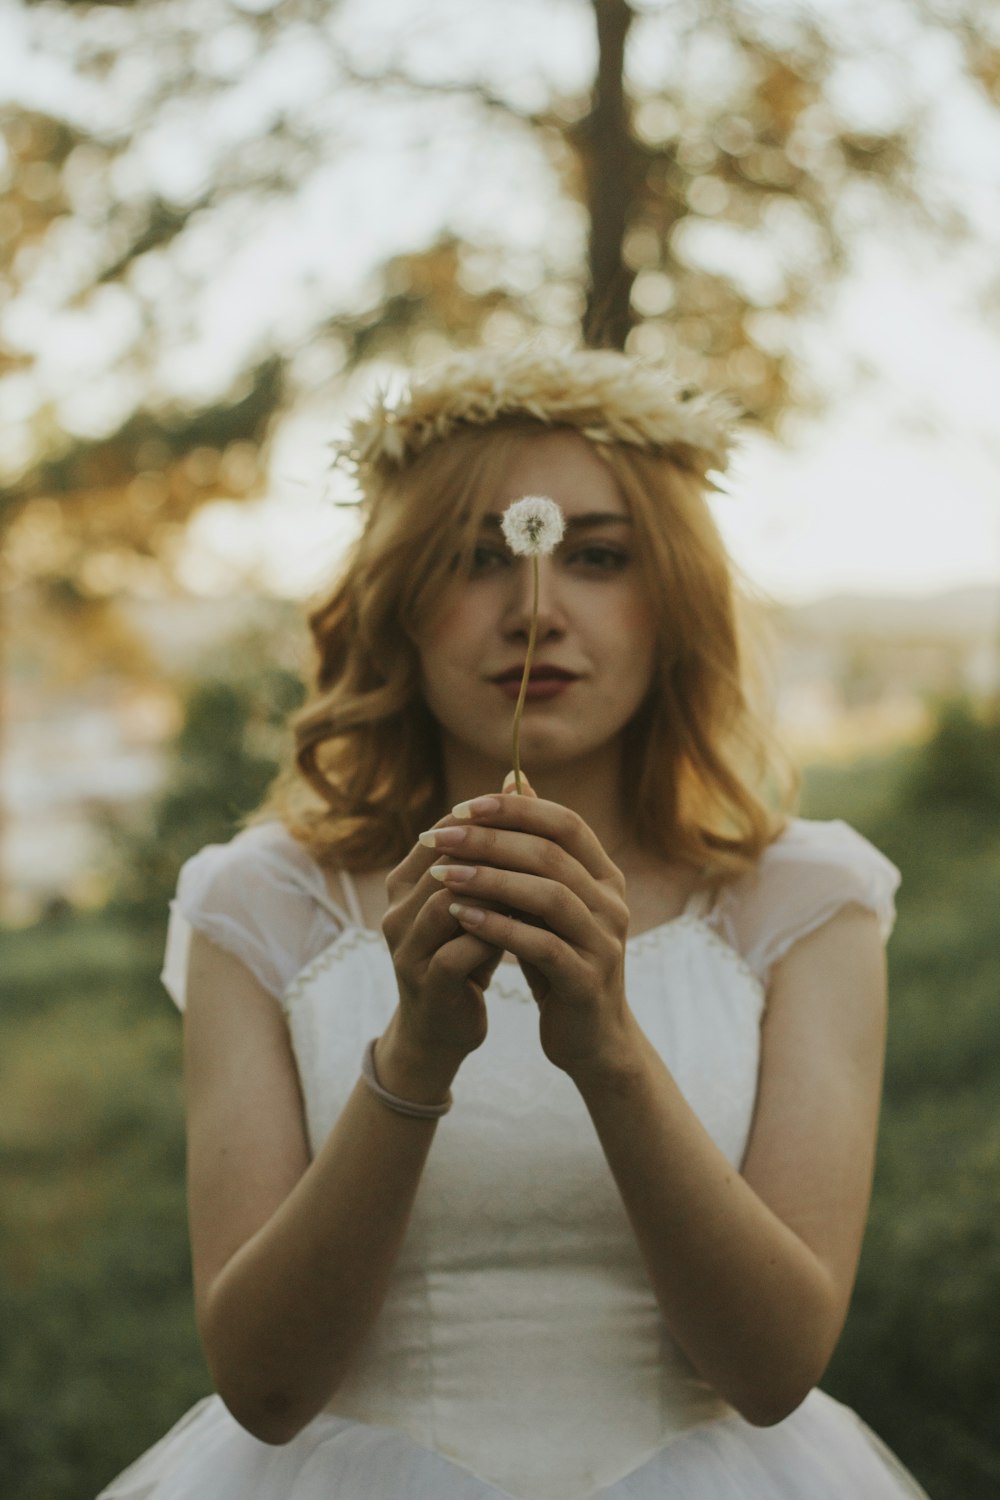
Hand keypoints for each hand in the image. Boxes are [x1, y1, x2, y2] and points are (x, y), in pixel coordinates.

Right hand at [379, 777, 527, 1085]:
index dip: (489, 820)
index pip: (443, 833)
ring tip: (544, 886)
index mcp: (403, 883)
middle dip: (497, 851)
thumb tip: (518, 779)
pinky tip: (533, 931)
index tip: (536, 817)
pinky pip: (459, 950)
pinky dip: (497, 935)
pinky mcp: (426, 983)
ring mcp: (406, 948)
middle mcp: (396, 911)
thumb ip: (495, 849)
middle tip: (550, 845)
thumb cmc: (465, 954)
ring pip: (450, 902)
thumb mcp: (480, 899)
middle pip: (446, 862)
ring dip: (498, 892)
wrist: (442, 1029)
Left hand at [422, 779, 633, 1078]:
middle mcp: (612, 903)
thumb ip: (534, 843)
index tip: (463, 807)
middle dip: (490, 841)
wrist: (590, 1036)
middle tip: (440, 836)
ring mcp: (604, 942)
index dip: (515, 810)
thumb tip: (512, 776)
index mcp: (605, 876)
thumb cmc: (559, 958)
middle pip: (551, 854)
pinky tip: (460, 916)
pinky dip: (498, 927)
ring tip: (442, 875)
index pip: (565, 823)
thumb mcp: (547, 898)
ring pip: (548, 896)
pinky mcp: (586, 980)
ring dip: (490, 880)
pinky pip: (541, 945)